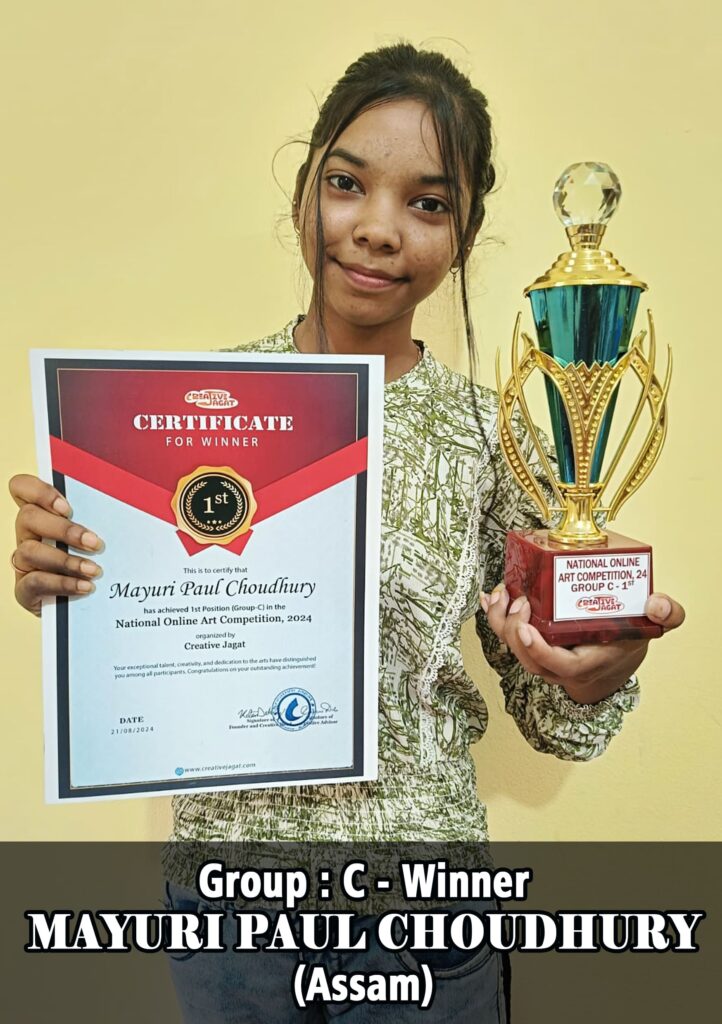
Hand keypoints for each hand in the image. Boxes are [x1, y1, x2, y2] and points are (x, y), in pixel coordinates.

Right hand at [9, 474, 103, 616]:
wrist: (87, 604)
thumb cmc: (96, 560)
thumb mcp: (98, 536)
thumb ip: (103, 519)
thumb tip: (135, 502)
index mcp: (44, 514)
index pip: (22, 488)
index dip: (39, 492)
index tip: (67, 508)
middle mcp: (28, 534)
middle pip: (28, 517)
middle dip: (64, 529)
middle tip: (95, 543)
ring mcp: (24, 562)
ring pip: (29, 550)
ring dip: (66, 560)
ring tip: (95, 571)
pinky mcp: (25, 589)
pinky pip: (35, 582)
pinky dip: (63, 584)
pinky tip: (85, 587)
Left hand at [479, 584, 685, 703]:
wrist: (618, 650)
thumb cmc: (632, 635)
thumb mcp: (654, 624)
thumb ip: (667, 615)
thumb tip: (659, 604)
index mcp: (590, 661)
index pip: (560, 666)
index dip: (540, 652)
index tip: (526, 630)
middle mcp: (563, 663)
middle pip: (529, 659)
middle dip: (513, 632)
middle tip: (516, 601)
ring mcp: (546, 655)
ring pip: (515, 648)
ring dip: (501, 622)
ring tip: (499, 594)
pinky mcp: (535, 642)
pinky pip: (511, 634)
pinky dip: (498, 616)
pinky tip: (490, 597)